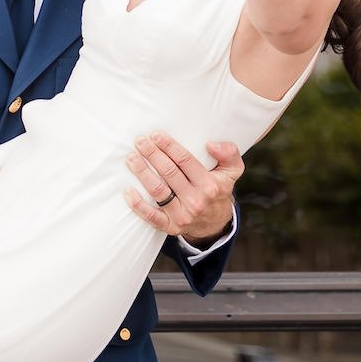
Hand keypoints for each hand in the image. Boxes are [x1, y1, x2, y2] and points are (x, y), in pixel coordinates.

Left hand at [124, 134, 243, 240]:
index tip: (155, 135)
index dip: (169, 146)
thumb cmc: (218, 189)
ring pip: (158, 191)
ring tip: (132, 158)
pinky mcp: (171, 226)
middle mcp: (196, 200)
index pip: (185, 161)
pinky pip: (151, 217)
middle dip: (152, 155)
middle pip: (169, 173)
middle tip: (139, 141)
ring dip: (142, 173)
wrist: (215, 222)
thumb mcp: (232, 171)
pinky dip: (138, 205)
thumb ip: (229, 153)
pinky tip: (128, 191)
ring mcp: (182, 215)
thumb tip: (211, 145)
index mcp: (210, 184)